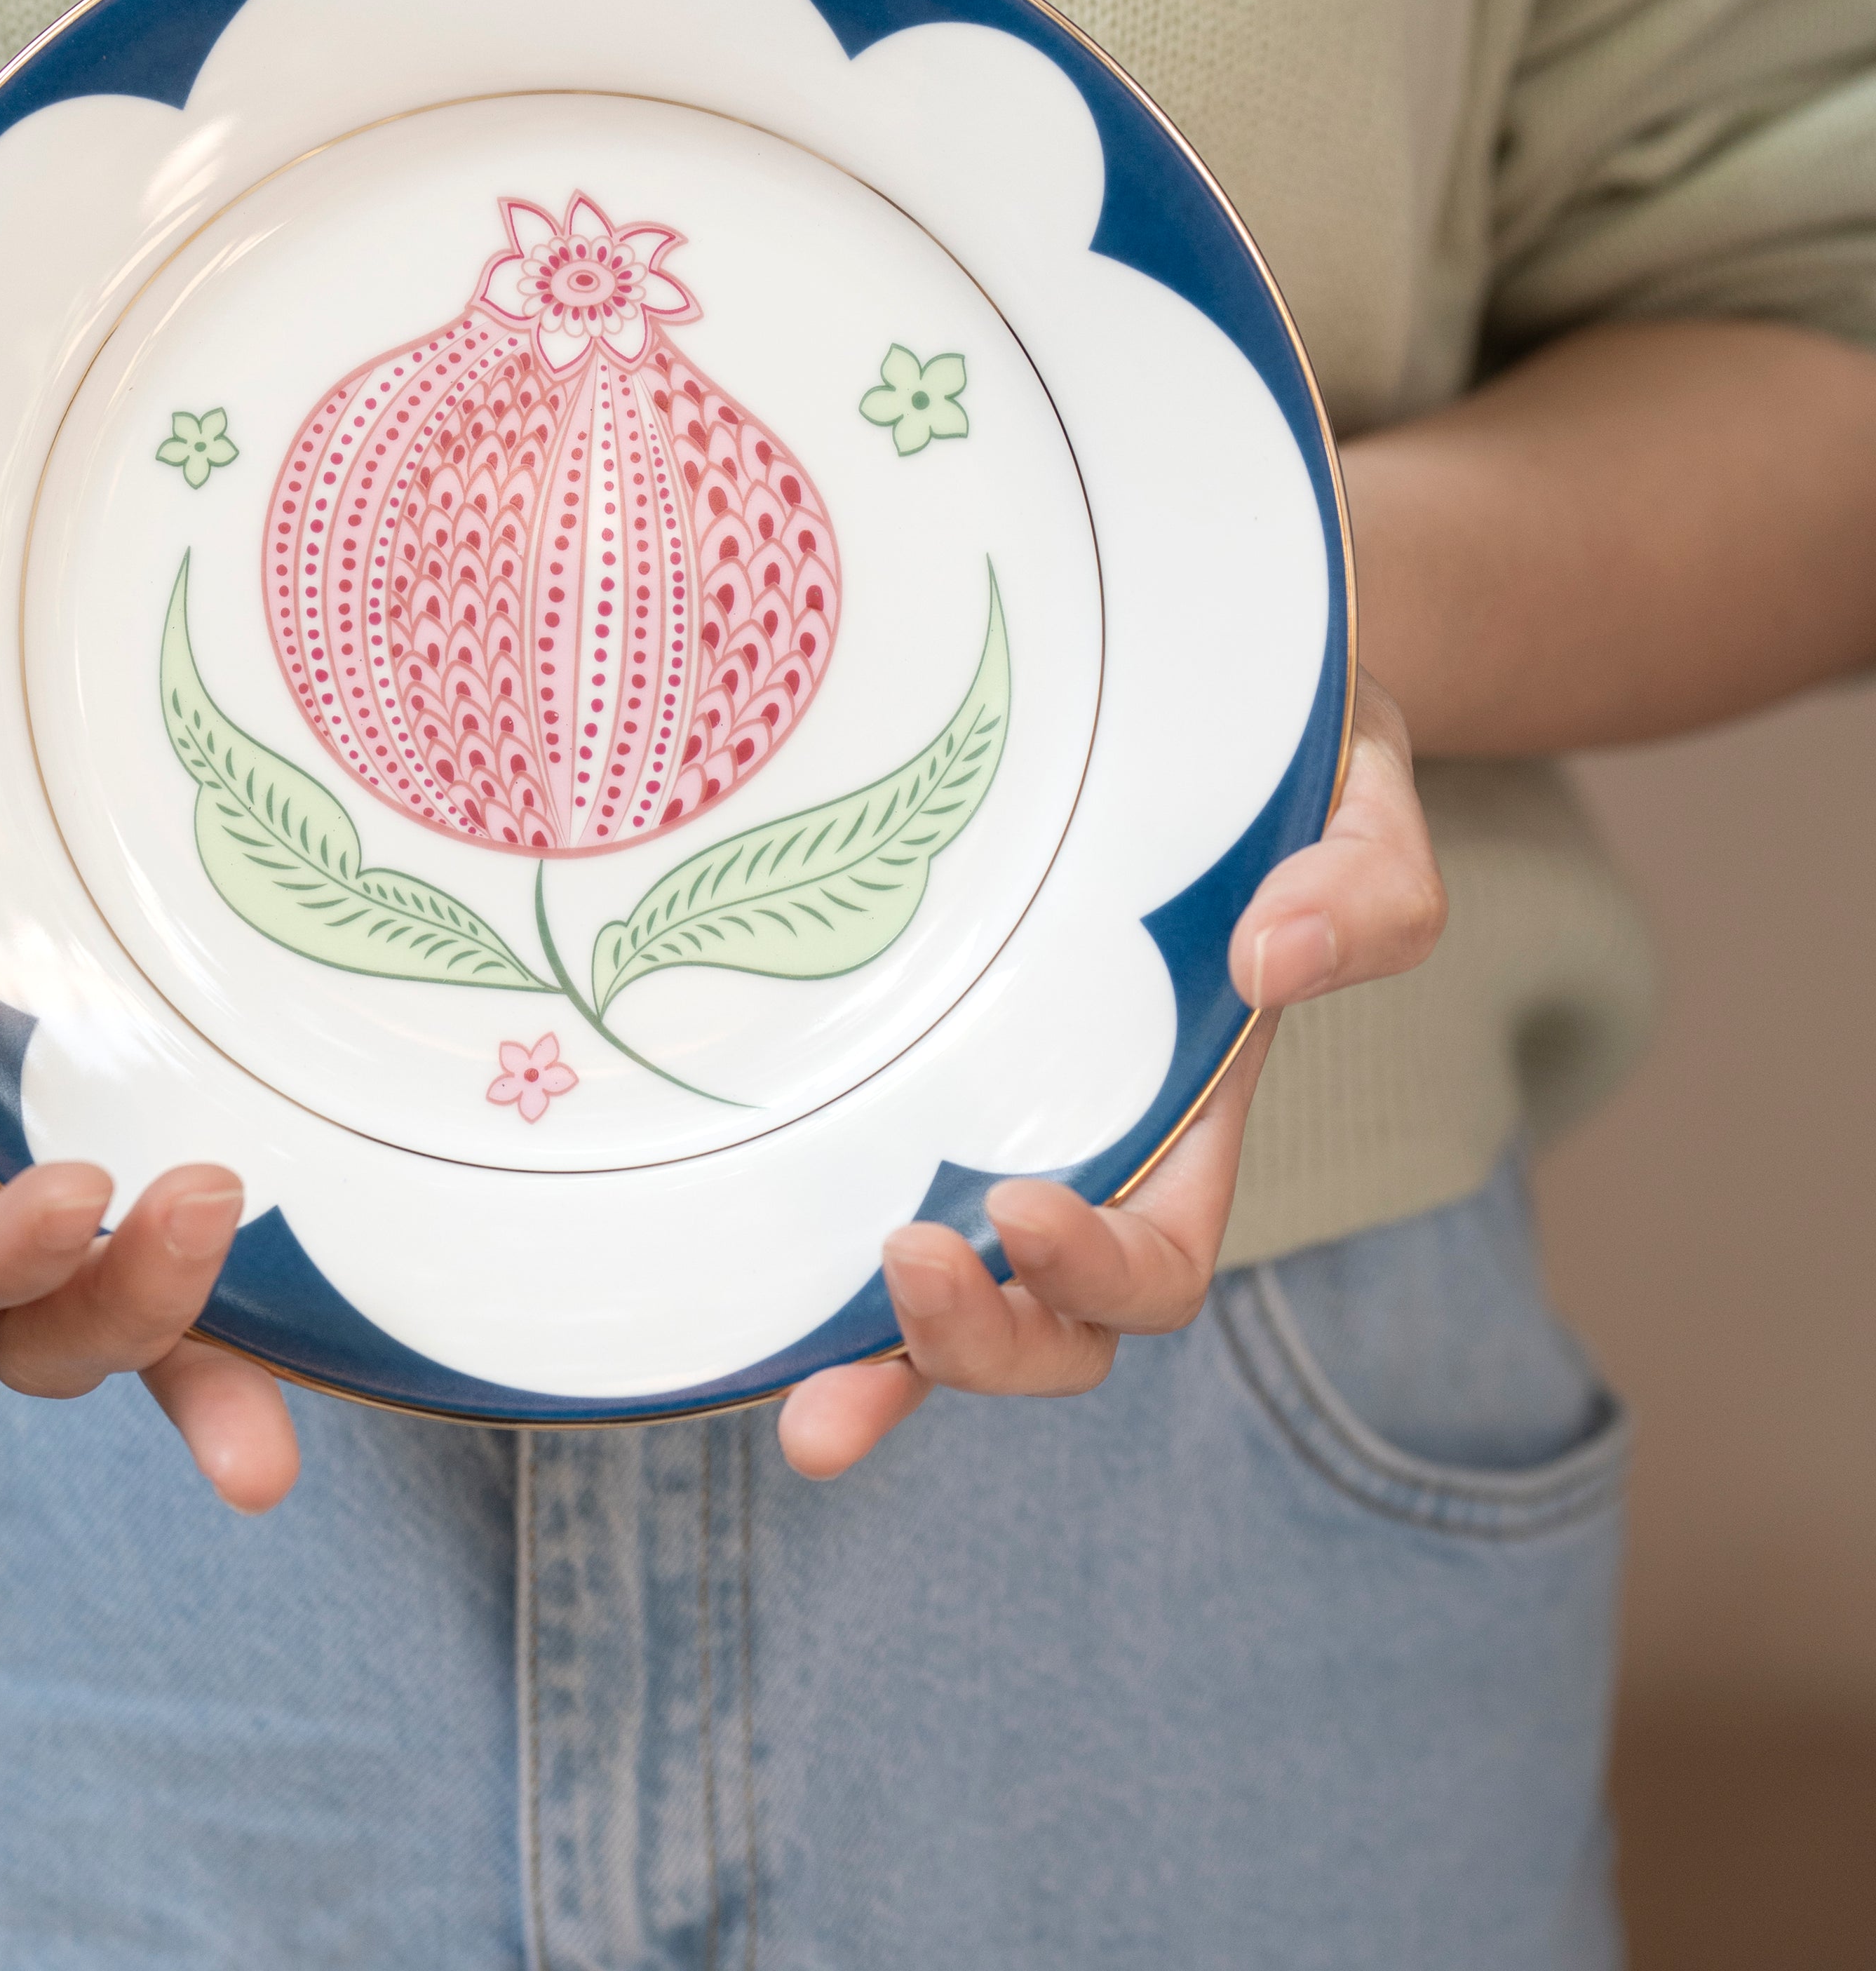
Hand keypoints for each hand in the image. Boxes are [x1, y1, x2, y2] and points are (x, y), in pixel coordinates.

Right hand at [0, 647, 301, 1511]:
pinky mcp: (228, 1078)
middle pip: (46, 1326)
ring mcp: (132, 1124)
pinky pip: (271, 1221)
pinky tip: (387, 1339)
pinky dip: (311, 1299)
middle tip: (214, 1201)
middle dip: (124, 1315)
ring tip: (290, 1399)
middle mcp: (21, 1144)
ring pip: (164, 1317)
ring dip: (220, 1368)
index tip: (74, 1191)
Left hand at [775, 667, 1444, 1478]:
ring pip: (937, 1307)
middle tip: (906, 1266)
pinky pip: (844, 1192)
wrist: (1175, 687)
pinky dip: (801, 1281)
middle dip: (981, 1346)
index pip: (1155, 1257)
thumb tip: (1279, 960)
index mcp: (1187, 1117)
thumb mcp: (1360, 795)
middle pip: (1049, 1329)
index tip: (1020, 1203)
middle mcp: (1081, 1151)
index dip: (1096, 1269)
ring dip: (878, 1369)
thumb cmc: (1274, 755)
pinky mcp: (892, 1072)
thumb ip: (1363, 885)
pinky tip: (732, 1305)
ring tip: (806, 1409)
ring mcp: (975, 1120)